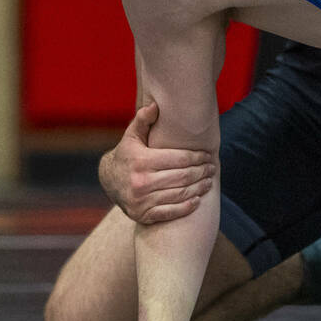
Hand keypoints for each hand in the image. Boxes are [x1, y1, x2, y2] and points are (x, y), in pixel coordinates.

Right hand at [100, 101, 215, 223]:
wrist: (108, 181)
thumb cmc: (127, 154)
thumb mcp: (132, 136)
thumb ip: (143, 119)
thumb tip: (155, 105)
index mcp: (141, 161)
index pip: (179, 159)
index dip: (197, 157)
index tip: (208, 156)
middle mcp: (140, 182)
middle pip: (183, 177)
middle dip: (202, 172)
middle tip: (212, 168)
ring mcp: (141, 201)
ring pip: (180, 194)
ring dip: (199, 188)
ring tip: (209, 182)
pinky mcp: (142, 215)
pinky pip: (171, 213)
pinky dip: (186, 207)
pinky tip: (197, 199)